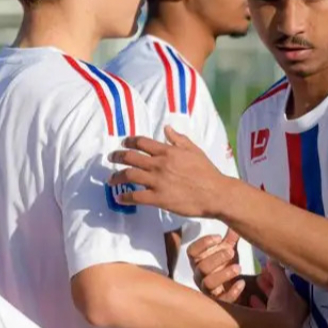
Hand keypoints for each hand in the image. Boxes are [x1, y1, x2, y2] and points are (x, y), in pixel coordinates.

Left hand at [109, 127, 229, 218]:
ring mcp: (157, 181)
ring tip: (111, 180)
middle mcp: (160, 164)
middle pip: (130, 157)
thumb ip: (178, 139)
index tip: (123, 144)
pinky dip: (125, 197)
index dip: (129, 142)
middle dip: (117, 157)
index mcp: (168, 151)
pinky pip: (135, 197)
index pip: (142, 142)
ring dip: (116, 177)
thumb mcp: (194, 150)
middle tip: (111, 158)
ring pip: (129, 176)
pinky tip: (119, 198)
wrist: (215, 193)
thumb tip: (166, 128)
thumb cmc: (207, 172)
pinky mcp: (158, 198)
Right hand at [190, 230, 244, 301]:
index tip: (218, 237)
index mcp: (199, 261)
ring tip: (239, 267)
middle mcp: (200, 275)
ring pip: (208, 283)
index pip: (192, 252)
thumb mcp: (227, 250)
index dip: (203, 243)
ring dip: (224, 274)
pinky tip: (241, 283)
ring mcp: (207, 290)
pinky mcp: (219, 301)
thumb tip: (235, 219)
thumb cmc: (225, 265)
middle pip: (201, 267)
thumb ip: (229, 237)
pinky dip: (232, 292)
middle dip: (216, 258)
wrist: (233, 288)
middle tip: (231, 251)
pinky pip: (222, 299)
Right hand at [257, 260, 306, 327]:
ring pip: (274, 305)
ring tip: (257, 282)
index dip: (280, 278)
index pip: (291, 288)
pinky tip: (252, 299)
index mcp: (301, 304)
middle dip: (272, 284)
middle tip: (262, 274)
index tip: (271, 270)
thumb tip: (272, 261)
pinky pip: (266, 314)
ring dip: (266, 293)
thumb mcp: (281, 284)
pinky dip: (259, 305)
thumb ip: (277, 272)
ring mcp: (283, 324)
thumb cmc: (283, 305)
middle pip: (282, 296)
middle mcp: (295, 315)